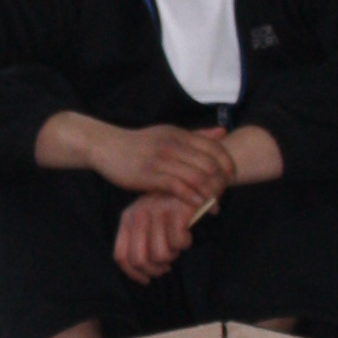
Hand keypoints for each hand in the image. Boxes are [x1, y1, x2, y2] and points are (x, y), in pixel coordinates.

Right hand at [81, 118, 238, 207]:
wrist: (106, 146)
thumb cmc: (139, 143)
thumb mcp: (168, 133)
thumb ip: (197, 135)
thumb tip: (224, 131)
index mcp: (180, 134)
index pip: (214, 148)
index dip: (227, 164)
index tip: (231, 178)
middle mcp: (173, 145)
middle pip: (209, 165)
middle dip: (220, 183)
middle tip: (223, 196)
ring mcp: (161, 160)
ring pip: (196, 177)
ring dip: (209, 194)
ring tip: (213, 206)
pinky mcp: (150, 175)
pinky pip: (178, 187)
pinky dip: (191, 197)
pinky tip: (196, 206)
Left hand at [114, 191, 197, 281]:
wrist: (196, 180)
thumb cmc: (172, 206)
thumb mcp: (150, 220)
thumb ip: (142, 240)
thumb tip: (142, 273)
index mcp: (127, 218)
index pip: (121, 256)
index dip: (134, 274)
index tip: (147, 280)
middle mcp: (138, 214)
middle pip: (139, 260)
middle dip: (155, 270)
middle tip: (167, 266)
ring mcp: (156, 212)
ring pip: (160, 255)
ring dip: (172, 256)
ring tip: (177, 247)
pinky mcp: (175, 210)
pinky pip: (178, 243)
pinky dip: (185, 244)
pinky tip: (187, 234)